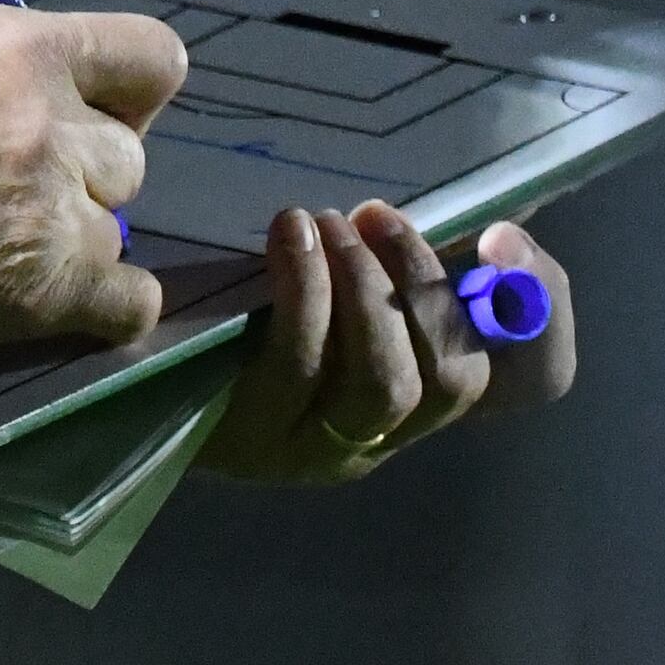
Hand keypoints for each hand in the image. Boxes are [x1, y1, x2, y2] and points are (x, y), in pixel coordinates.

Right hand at [0, 1, 176, 348]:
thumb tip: (17, 84)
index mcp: (32, 52)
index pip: (154, 59)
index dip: (127, 90)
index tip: (88, 109)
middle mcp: (62, 128)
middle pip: (126, 157)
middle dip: (79, 169)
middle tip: (11, 184)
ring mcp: (60, 215)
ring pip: (112, 227)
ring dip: (68, 234)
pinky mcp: (47, 291)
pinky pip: (127, 303)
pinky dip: (109, 303)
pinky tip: (71, 298)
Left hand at [198, 205, 574, 484]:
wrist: (125, 378)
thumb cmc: (239, 319)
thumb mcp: (331, 289)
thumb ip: (399, 265)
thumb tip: (481, 217)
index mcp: (418, 399)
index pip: (527, 381)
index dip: (539, 313)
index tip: (503, 237)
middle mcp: (384, 437)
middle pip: (456, 382)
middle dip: (427, 285)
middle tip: (378, 216)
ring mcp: (319, 449)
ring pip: (387, 382)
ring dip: (368, 288)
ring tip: (328, 222)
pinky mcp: (255, 438)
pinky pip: (301, 362)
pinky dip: (306, 288)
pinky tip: (289, 233)